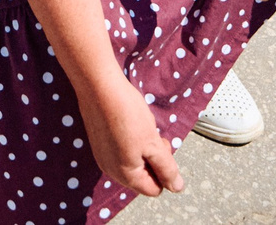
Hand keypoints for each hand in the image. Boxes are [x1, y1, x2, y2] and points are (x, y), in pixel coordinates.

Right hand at [85, 74, 181, 198]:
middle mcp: (110, 170)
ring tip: (140, 126)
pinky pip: (120, 150)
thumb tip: (177, 187)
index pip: (154, 189)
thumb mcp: (153, 143)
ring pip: (132, 161)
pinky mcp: (99, 142)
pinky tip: (128, 122)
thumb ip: (166, 168)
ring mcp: (102, 156)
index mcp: (125, 175)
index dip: (164, 170)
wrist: (99, 86)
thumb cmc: (126, 113)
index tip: (161, 147)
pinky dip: (129, 139)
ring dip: (142, 148)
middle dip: (153, 158)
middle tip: (153, 136)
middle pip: (143, 176)